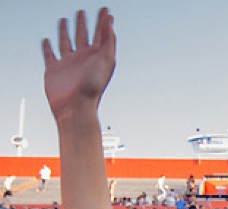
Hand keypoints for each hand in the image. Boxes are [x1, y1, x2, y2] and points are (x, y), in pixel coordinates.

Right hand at [42, 8, 115, 122]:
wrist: (75, 107)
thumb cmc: (93, 87)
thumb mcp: (106, 60)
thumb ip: (108, 40)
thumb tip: (110, 20)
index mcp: (97, 56)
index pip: (101, 34)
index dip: (103, 21)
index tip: (105, 9)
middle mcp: (83, 58)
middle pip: (83, 35)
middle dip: (83, 23)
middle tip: (82, 11)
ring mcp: (68, 63)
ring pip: (66, 42)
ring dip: (65, 31)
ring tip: (65, 20)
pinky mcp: (53, 70)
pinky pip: (49, 54)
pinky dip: (47, 47)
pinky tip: (46, 40)